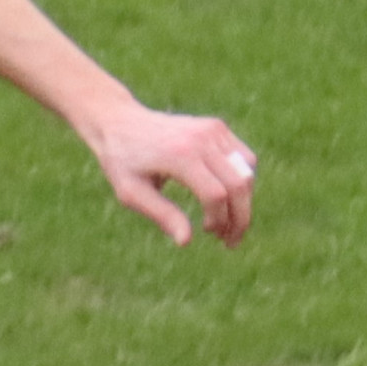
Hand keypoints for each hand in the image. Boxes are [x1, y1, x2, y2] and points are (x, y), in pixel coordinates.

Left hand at [82, 104, 255, 245]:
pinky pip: (242, 158)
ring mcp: (213, 130)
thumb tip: (186, 241)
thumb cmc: (121, 163)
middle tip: (231, 242)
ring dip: (243, 200)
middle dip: (240, 217)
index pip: (215, 194)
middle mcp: (202, 139)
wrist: (120, 123)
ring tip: (227, 224)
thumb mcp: (131, 193)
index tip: (208, 233)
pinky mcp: (217, 127)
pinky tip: (225, 199)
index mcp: (180, 155)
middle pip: (238, 184)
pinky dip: (241, 180)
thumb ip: (161, 215)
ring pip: (246, 171)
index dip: (218, 219)